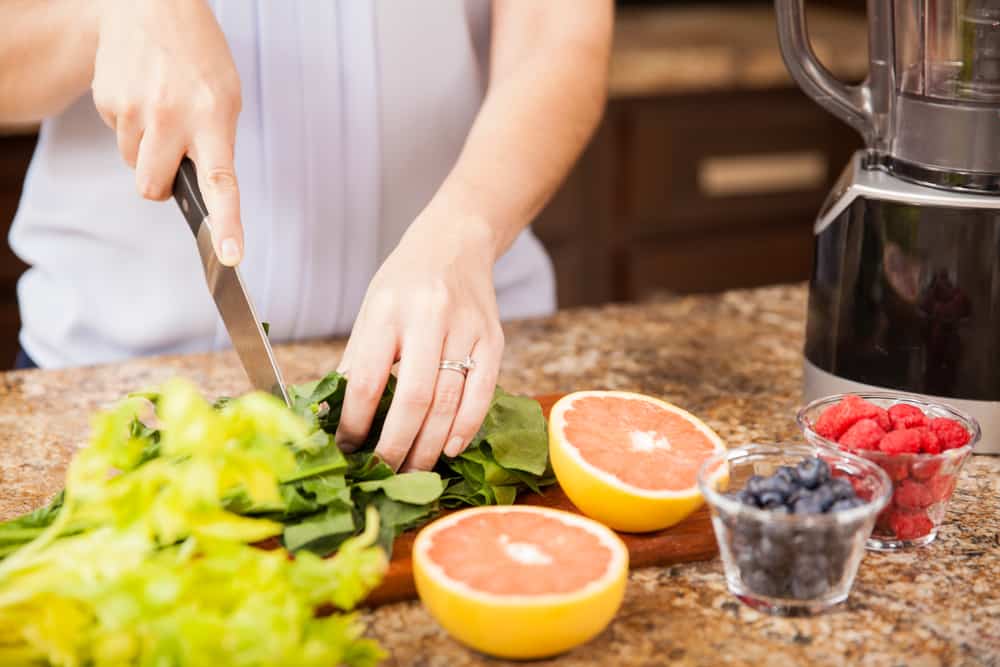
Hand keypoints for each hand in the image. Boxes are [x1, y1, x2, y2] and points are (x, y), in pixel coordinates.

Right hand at [91, 0, 243, 264]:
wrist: (153, 6)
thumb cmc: (200, 59)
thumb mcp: (226, 100)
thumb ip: (215, 146)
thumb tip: (198, 194)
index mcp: (213, 120)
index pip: (221, 183)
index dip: (227, 224)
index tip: (230, 256)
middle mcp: (171, 118)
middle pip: (152, 188)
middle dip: (159, 186)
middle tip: (172, 159)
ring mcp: (134, 109)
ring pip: (132, 163)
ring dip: (145, 149)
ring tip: (160, 109)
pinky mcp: (106, 100)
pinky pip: (118, 134)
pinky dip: (130, 124)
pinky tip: (142, 94)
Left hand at [335, 209, 504, 471]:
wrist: (456, 242)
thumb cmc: (405, 281)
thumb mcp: (370, 311)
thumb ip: (357, 362)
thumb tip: (333, 417)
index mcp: (386, 310)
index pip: (367, 379)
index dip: (355, 422)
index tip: (346, 449)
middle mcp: (428, 316)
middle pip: (413, 396)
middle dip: (396, 445)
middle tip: (382, 473)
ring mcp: (466, 328)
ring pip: (449, 400)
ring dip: (429, 444)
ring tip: (413, 470)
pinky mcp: (494, 338)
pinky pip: (482, 392)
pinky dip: (466, 426)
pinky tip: (450, 449)